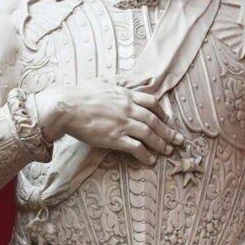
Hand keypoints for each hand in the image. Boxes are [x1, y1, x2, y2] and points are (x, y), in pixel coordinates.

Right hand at [34, 81, 183, 164]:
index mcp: (125, 95)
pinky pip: (135, 148)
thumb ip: (110, 86)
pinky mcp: (115, 138)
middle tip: (178, 139)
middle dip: (168, 131)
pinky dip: (145, 154)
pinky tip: (150, 160)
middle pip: (154, 120)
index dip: (161, 111)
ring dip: (160, 143)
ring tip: (168, 151)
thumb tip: (109, 84)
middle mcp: (128, 109)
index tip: (167, 118)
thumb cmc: (77, 94)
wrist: (66, 106)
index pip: (150, 102)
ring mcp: (123, 123)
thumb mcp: (99, 84)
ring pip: (149, 134)